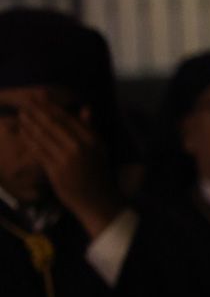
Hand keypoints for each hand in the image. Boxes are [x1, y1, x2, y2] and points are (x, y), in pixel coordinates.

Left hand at [18, 92, 122, 237]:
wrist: (97, 199)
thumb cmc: (98, 172)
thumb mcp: (100, 148)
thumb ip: (90, 128)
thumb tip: (86, 108)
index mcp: (91, 140)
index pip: (67, 118)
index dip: (51, 106)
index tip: (40, 97)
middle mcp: (79, 147)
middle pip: (53, 125)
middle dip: (37, 112)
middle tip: (25, 101)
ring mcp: (67, 160)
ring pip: (44, 137)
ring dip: (30, 124)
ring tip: (21, 115)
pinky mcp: (56, 171)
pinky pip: (39, 152)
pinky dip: (30, 141)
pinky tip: (23, 133)